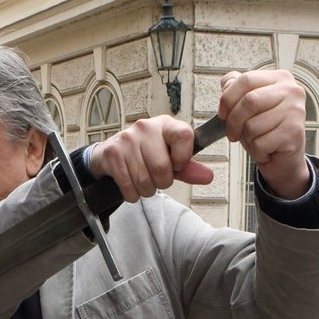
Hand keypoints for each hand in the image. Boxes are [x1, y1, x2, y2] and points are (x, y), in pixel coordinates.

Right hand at [89, 115, 213, 202]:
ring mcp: (127, 140)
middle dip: (162, 182)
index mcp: (165, 125)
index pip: (184, 135)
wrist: (110, 153)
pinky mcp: (112, 154)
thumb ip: (187, 168)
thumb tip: (208, 177)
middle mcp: (145, 128)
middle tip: (157, 178)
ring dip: (147, 190)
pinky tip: (132, 186)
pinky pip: (129, 186)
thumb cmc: (145, 154)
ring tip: (143, 181)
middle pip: (162, 167)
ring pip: (144, 180)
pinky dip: (133, 194)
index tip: (177, 165)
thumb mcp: (169, 157)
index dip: (183, 157)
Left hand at [219, 69, 309, 198]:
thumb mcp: (247, 105)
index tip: (222, 113)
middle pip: (249, 101)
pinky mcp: (294, 132)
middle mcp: (292, 91)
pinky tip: (267, 149)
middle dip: (233, 121)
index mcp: (280, 78)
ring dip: (247, 139)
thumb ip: (237, 88)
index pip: (246, 79)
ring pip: (252, 124)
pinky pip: (260, 142)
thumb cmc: (264, 129)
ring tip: (258, 139)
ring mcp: (296, 111)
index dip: (227, 98)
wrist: (283, 157)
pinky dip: (256, 150)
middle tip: (233, 133)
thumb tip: (228, 82)